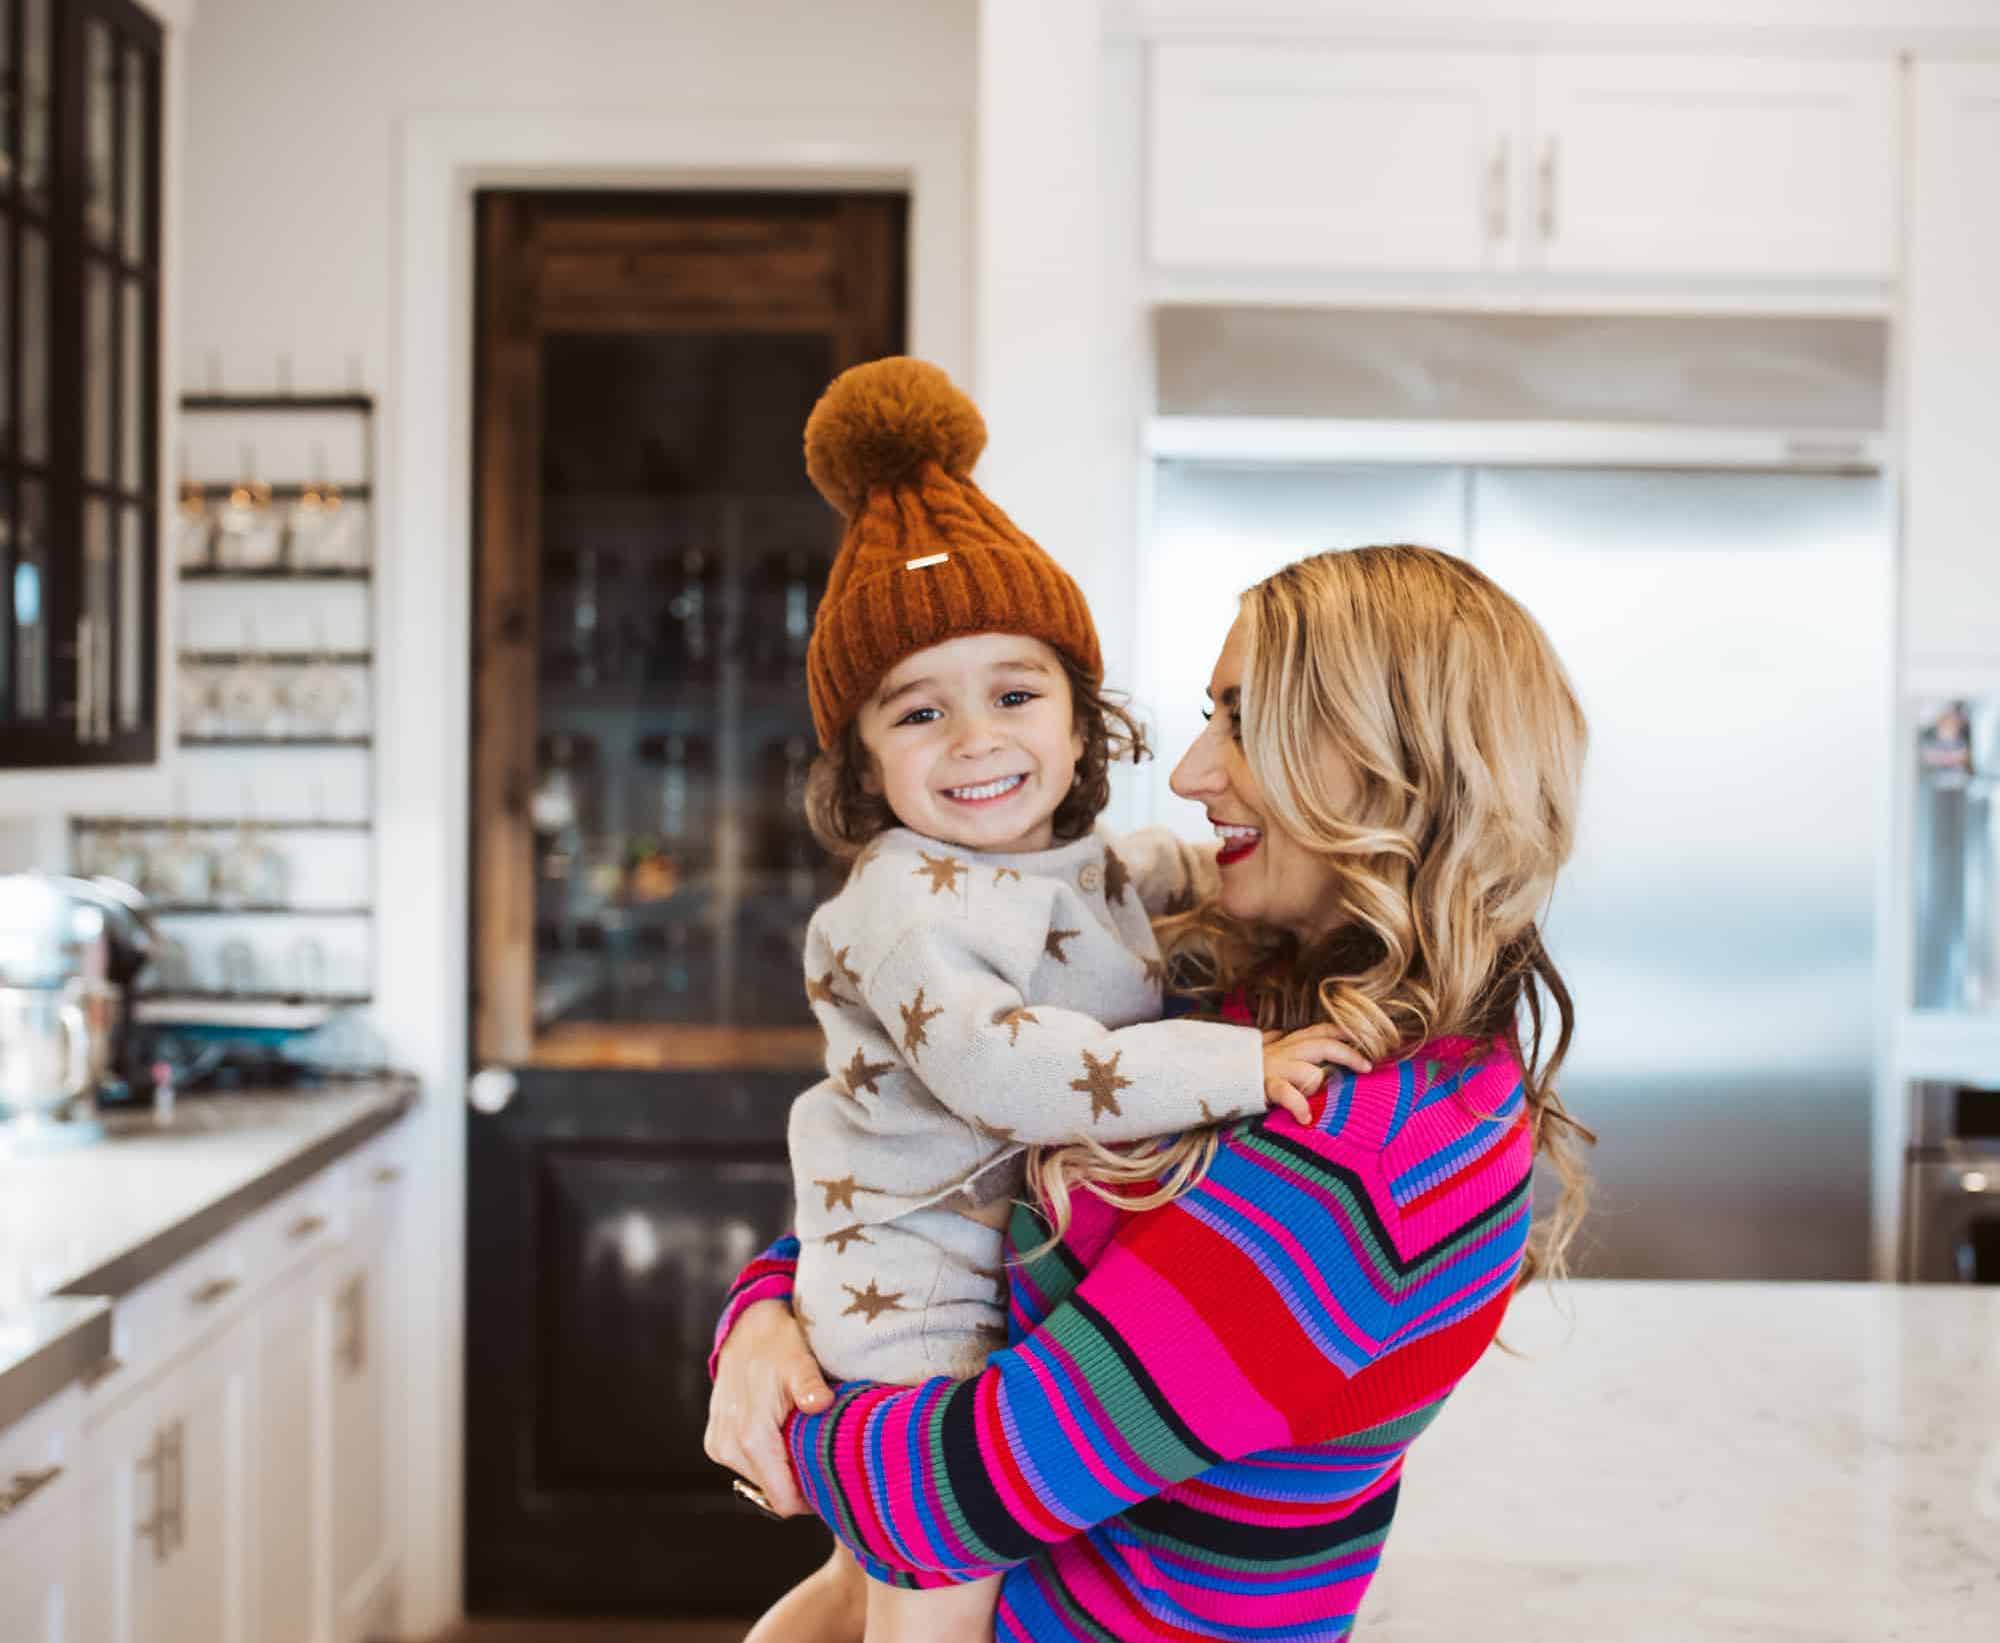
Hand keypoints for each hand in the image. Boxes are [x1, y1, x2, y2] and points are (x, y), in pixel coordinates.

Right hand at [703, 1299, 832, 1517]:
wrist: (746, 1329)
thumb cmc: (777, 1344)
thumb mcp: (800, 1360)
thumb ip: (809, 1385)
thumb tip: (819, 1403)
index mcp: (750, 1436)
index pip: (783, 1500)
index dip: (811, 1498)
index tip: (834, 1482)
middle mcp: (728, 1447)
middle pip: (773, 1495)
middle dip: (800, 1482)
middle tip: (825, 1457)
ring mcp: (718, 1447)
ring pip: (761, 1484)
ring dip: (783, 1470)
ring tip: (803, 1440)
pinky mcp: (715, 1444)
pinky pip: (748, 1469)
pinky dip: (768, 1460)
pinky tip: (783, 1436)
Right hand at [1260, 1027, 1372, 1123]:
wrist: (1220, 1074)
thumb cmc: (1250, 1067)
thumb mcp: (1272, 1051)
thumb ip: (1287, 1047)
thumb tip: (1299, 1043)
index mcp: (1290, 1042)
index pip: (1322, 1030)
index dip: (1344, 1032)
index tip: (1366, 1040)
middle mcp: (1287, 1051)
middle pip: (1324, 1045)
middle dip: (1348, 1054)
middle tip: (1367, 1067)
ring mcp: (1277, 1068)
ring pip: (1308, 1070)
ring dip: (1319, 1083)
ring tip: (1326, 1096)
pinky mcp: (1267, 1085)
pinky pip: (1286, 1094)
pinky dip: (1298, 1105)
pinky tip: (1305, 1118)